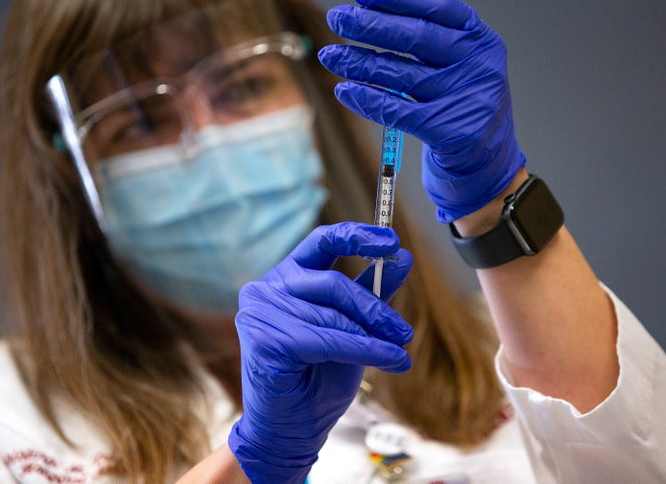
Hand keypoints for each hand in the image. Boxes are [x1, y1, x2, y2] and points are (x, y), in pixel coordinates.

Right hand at [228, 222, 413, 482]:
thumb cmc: (316, 378)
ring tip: (400, 351)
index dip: (357, 236)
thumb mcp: (352, 328)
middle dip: (374, 308)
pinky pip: (327, 340)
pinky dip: (364, 350)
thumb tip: (403, 258)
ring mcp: (261, 313)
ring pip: (332, 316)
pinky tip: (391, 360)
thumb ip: (371, 292)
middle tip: (404, 331)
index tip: (392, 242)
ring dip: (373, 336)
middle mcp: (267, 289)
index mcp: (287, 277)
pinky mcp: (266, 340)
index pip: (321, 242)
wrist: (290, 430)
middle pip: (332, 283)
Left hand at [318, 0, 525, 222]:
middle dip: (369, 25)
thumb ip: (427, 37)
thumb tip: (374, 9)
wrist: (486, 161)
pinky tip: (344, 90)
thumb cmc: (463, 104)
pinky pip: (396, 111)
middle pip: (414, 38)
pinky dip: (367, 100)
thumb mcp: (459, 64)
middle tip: (337, 18)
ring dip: (359, 62)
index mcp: (480, 40)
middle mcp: (475, 66)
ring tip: (331, 55)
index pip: (437, 7)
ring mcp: (462, 99)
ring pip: (400, 74)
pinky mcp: (446, 131)